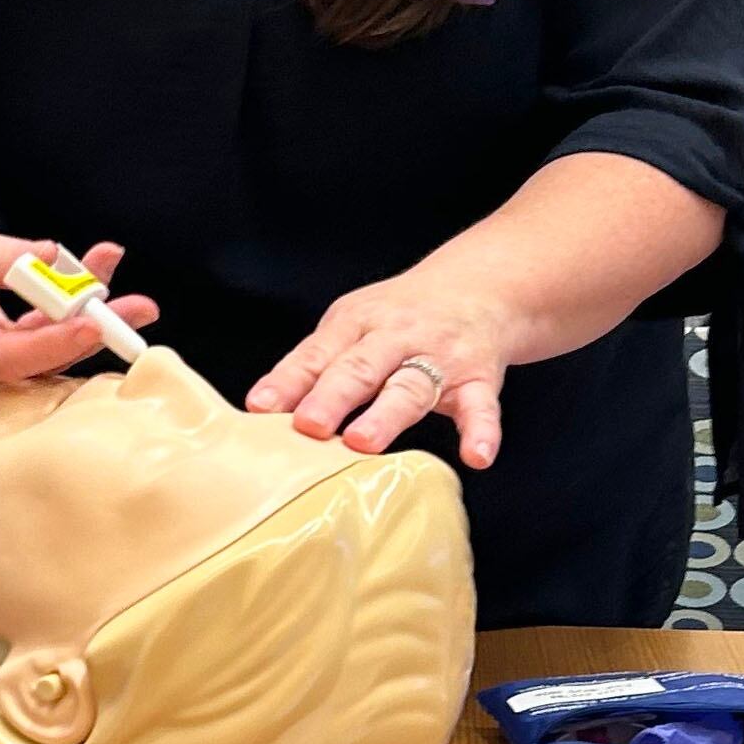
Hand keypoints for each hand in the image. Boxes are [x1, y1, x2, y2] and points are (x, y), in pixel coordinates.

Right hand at [0, 220, 158, 403]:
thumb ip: (1, 256)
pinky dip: (61, 310)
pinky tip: (88, 274)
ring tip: (109, 263)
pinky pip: (35, 340)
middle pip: (37, 360)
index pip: (9, 356)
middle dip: (89, 328)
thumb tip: (54, 259)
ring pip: (42, 350)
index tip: (98, 319)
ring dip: (81, 311)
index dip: (58, 342)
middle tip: (140, 306)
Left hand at [246, 263, 513, 464]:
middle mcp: (395, 337)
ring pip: (410, 387)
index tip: (261, 408)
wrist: (480, 286)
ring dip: (386, 415)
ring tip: (363, 442)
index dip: (288, 381)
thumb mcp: (354, 326)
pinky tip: (476, 457)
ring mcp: (439, 357)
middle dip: (332, 396)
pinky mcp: (478, 378)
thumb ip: (317, 366)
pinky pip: (481, 407)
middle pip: (360, 367)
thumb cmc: (400, 317)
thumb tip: (265, 412)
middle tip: (308, 426)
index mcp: (356, 323)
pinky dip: (482, 432)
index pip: (317, 354)